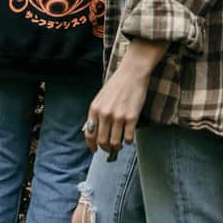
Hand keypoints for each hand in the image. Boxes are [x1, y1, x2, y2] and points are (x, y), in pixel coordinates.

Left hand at [84, 39, 165, 153]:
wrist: (132, 73)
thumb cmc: (117, 84)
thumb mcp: (100, 98)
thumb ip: (96, 114)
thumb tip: (92, 131)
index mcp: (94, 109)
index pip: (89, 134)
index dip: (92, 145)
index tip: (95, 150)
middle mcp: (104, 114)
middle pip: (102, 141)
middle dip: (106, 148)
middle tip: (110, 148)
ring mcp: (118, 117)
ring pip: (115, 142)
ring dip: (118, 146)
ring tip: (120, 144)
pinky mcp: (132, 117)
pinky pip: (129, 138)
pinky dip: (129, 141)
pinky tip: (129, 137)